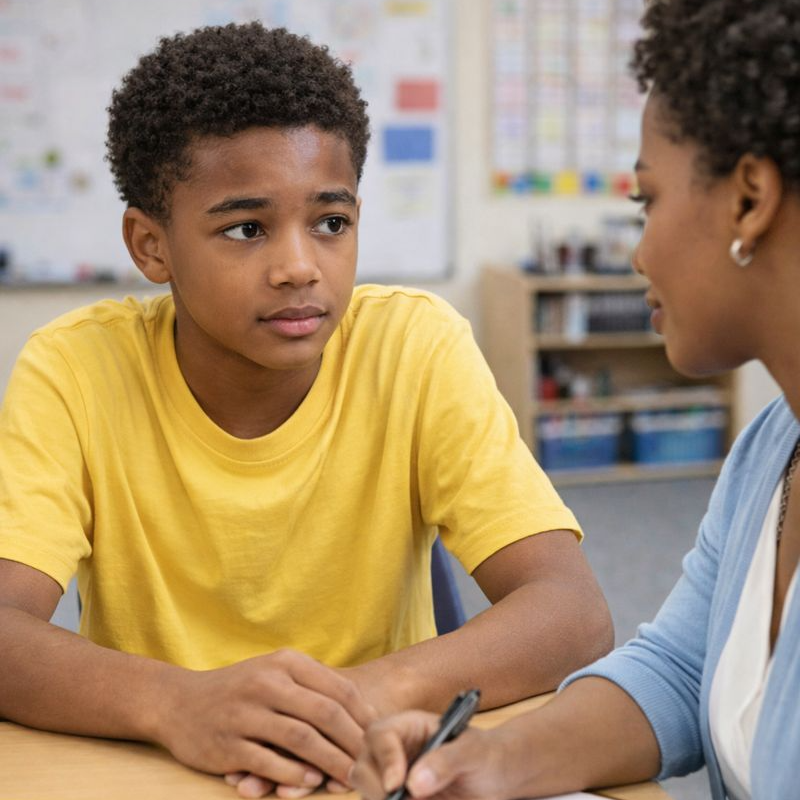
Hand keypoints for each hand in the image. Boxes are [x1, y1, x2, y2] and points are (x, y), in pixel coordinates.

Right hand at [156, 649, 375, 795]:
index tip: (380, 737)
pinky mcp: (227, 743)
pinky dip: (294, 774)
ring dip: (330, 762)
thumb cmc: (240, 689)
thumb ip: (311, 686)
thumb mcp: (274, 672)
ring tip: (350, 780)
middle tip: (373, 765)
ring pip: (300, 739)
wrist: (178, 702)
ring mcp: (245, 713)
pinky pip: (269, 761)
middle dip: (354, 742)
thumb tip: (361, 715)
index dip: (363, 715)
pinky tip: (311, 782)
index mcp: (285, 663)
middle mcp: (267, 682)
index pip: (337, 688)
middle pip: (325, 713)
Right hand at [351, 711, 519, 799]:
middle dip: (376, 789)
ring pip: (367, 793)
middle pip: (363, 767)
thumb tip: (414, 783)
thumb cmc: (485, 755)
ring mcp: (391, 779)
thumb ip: (447, 761)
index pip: (381, 735)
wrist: (494, 778)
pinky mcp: (396, 799)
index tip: (397, 784)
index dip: (385, 758)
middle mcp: (392, 752)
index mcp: (408, 727)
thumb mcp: (474, 752)